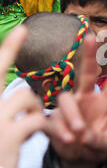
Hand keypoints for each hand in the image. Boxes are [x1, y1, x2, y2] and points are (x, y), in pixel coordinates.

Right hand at [0, 26, 44, 167]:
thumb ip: (4, 115)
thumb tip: (20, 99)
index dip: (3, 53)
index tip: (14, 33)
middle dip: (9, 50)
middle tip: (21, 29)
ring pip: (26, 97)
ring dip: (35, 109)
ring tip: (30, 126)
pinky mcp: (9, 135)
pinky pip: (37, 119)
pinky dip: (42, 126)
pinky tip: (32, 138)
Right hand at [44, 34, 106, 167]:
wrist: (77, 158)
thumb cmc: (95, 145)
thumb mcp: (105, 148)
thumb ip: (100, 142)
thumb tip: (85, 136)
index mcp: (104, 103)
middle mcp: (85, 99)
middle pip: (86, 74)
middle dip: (88, 55)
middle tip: (91, 38)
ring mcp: (68, 108)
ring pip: (66, 98)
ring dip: (72, 115)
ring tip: (79, 133)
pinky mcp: (52, 119)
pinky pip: (53, 118)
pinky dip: (60, 130)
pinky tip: (67, 140)